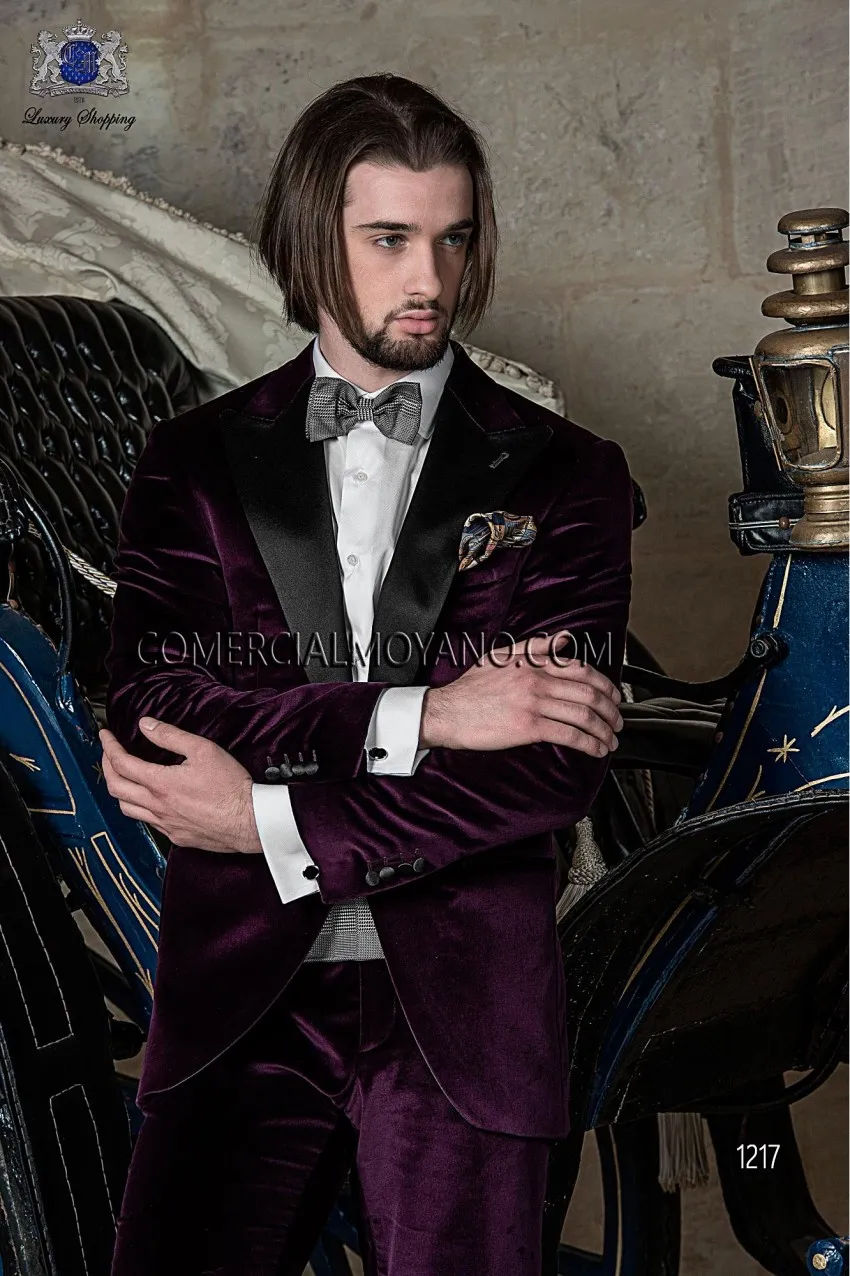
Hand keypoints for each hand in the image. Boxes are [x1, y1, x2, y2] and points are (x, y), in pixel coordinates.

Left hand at [98, 718, 263, 853]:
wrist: (250, 820)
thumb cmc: (231, 786)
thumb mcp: (203, 750)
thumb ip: (170, 736)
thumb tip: (146, 725)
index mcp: (160, 783)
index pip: (121, 763)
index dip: (109, 747)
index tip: (106, 736)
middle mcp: (157, 806)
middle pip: (115, 788)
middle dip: (106, 767)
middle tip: (110, 754)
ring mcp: (165, 824)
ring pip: (126, 809)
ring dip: (119, 790)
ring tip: (124, 777)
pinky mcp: (176, 836)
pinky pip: (147, 822)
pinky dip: (139, 808)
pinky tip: (149, 800)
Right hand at [420, 630, 623, 755]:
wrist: (446, 712)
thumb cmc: (470, 688)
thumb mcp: (502, 657)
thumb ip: (536, 647)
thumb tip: (565, 638)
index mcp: (534, 664)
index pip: (582, 670)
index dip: (605, 685)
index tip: (614, 697)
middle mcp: (538, 681)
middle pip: (589, 693)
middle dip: (611, 710)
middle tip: (618, 722)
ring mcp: (534, 704)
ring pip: (583, 715)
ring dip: (604, 730)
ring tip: (611, 740)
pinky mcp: (529, 727)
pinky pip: (569, 735)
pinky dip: (589, 743)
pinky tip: (596, 750)